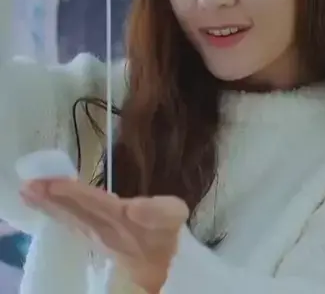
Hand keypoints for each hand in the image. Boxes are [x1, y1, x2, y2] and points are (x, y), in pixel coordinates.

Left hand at [20, 179, 188, 292]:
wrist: (164, 264)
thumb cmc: (168, 233)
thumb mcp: (173, 215)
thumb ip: (156, 210)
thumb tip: (134, 207)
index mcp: (121, 218)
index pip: (93, 203)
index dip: (73, 194)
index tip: (50, 184)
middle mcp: (103, 226)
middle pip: (74, 211)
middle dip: (51, 199)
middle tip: (28, 186)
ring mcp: (95, 233)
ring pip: (69, 217)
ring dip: (49, 205)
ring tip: (29, 193)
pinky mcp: (93, 235)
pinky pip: (71, 222)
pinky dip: (57, 213)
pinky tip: (47, 206)